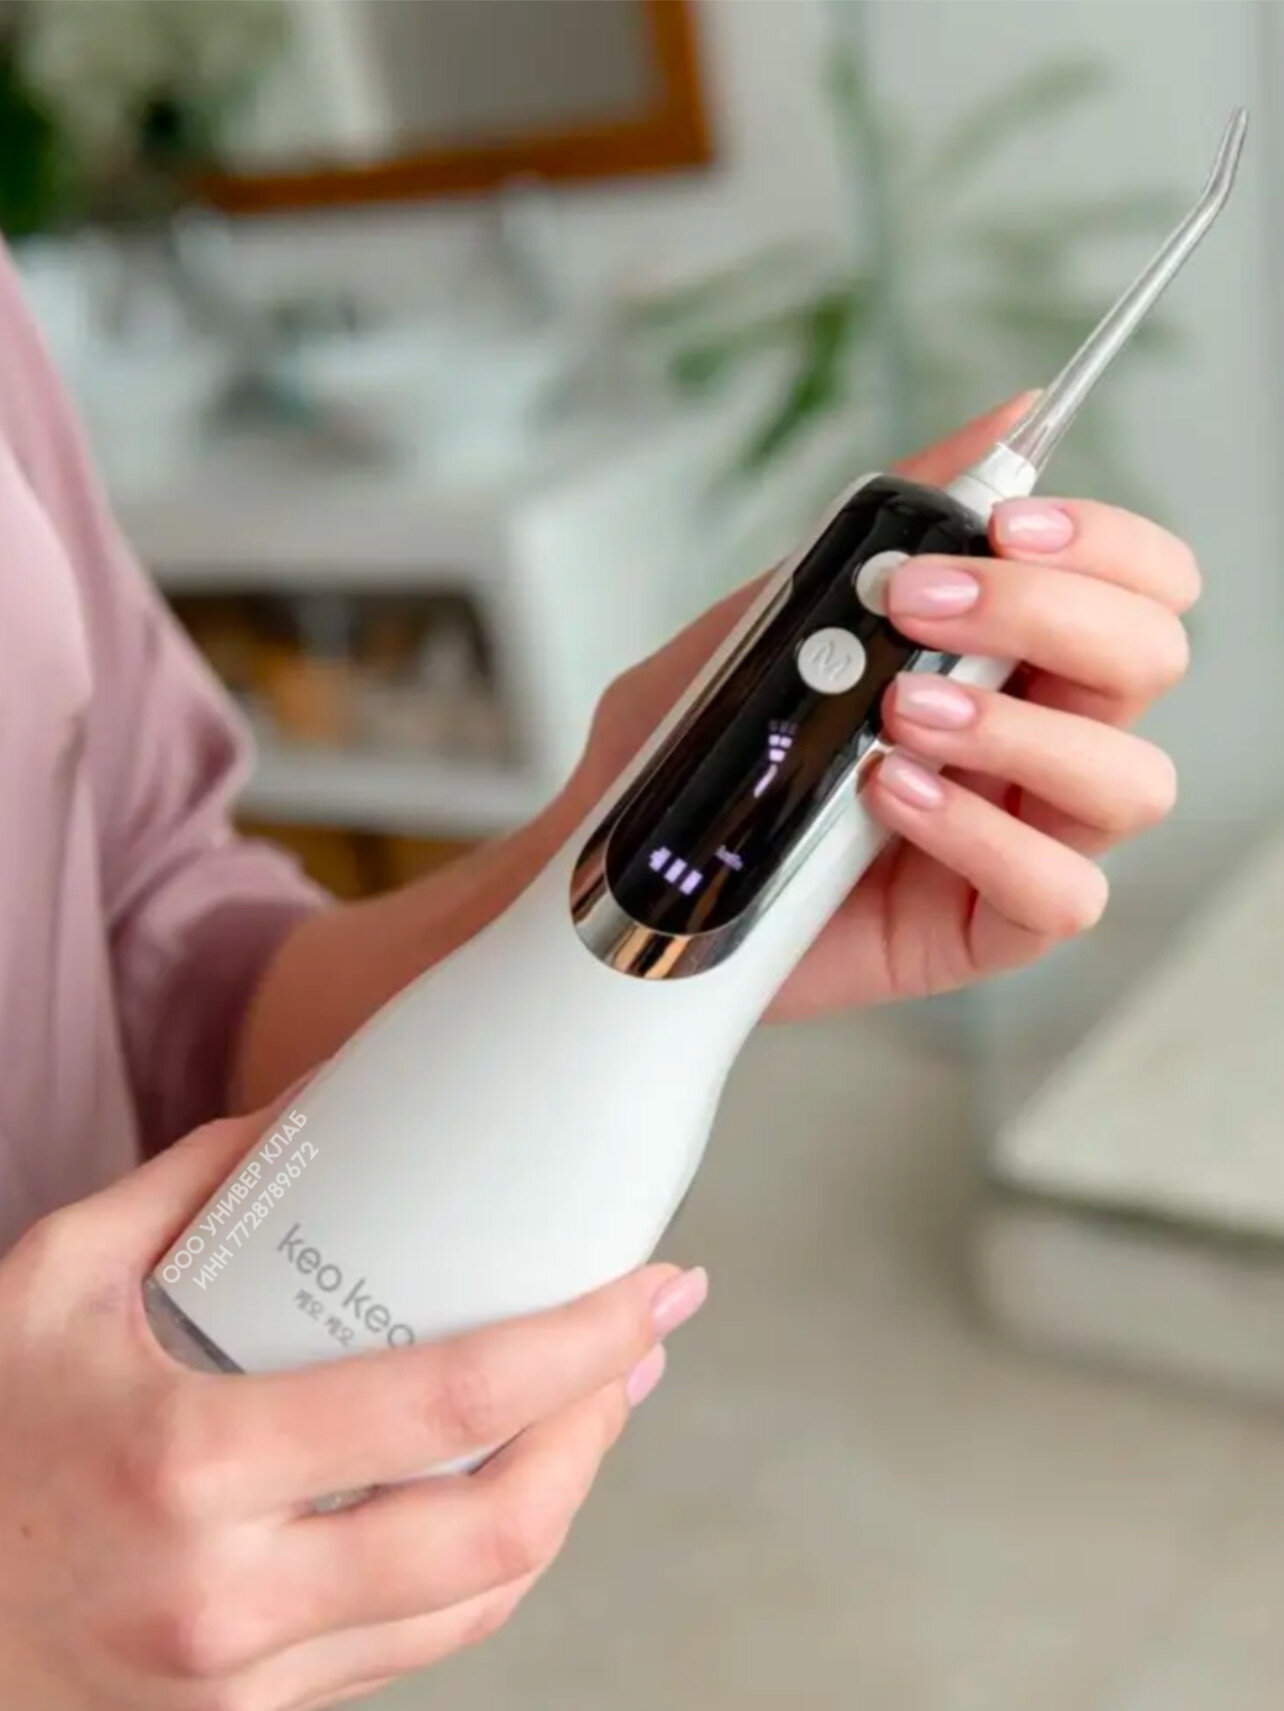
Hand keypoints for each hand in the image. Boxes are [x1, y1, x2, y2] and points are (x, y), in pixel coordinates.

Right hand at [0, 1103, 705, 1709]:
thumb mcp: (51, 1282)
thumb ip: (189, 1185)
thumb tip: (316, 1110)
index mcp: (189, 1464)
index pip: (446, 1409)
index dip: (579, 1345)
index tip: (655, 1288)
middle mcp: (231, 1596)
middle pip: (496, 1532)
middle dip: (600, 1424)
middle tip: (639, 1343)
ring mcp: (245, 1682)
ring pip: (474, 1605)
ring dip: (564, 1495)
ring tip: (598, 1403)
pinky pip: (413, 1649)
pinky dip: (484, 1565)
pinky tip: (507, 1489)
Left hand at [581, 397, 1195, 1016]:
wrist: (635, 865)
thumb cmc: (712, 745)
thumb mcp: (783, 617)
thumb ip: (887, 529)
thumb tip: (1005, 418)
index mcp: (1010, 658)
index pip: (1135, 585)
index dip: (1102, 543)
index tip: (1004, 523)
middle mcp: (1036, 742)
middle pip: (1147, 659)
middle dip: (1049, 613)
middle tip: (918, 603)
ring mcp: (1018, 837)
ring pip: (1127, 779)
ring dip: (1015, 728)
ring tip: (900, 712)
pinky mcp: (985, 927)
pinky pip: (1060, 891)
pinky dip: (980, 835)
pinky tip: (892, 796)